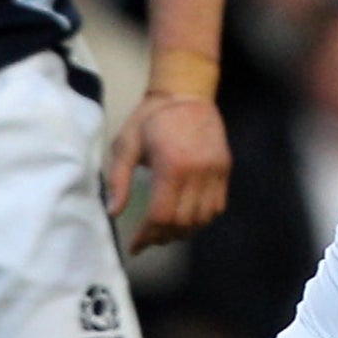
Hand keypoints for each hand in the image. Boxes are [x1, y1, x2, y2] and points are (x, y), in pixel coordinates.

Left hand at [106, 92, 231, 250]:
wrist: (186, 92)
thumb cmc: (150, 118)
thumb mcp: (126, 144)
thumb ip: (118, 179)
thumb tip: (113, 212)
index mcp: (171, 165)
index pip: (162, 215)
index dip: (147, 236)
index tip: (136, 245)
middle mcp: (197, 171)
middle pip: (182, 222)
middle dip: (163, 237)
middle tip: (148, 240)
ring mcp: (215, 171)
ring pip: (202, 219)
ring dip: (183, 232)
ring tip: (165, 232)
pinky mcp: (225, 169)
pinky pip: (216, 207)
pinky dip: (201, 219)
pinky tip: (185, 218)